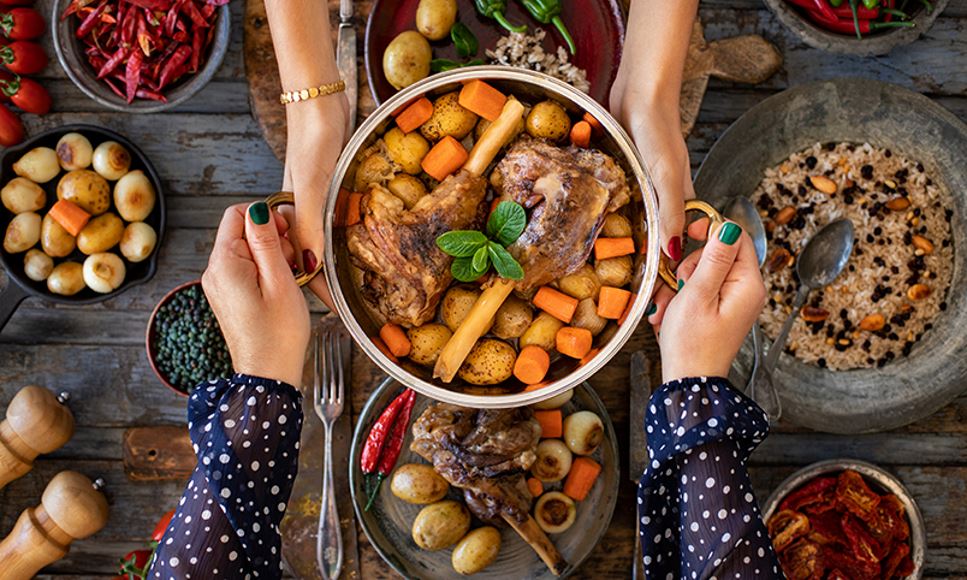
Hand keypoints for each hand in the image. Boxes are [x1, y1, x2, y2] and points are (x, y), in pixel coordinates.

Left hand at [202, 202, 310, 385]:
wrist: (269, 374)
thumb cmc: (278, 334)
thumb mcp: (279, 280)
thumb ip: (266, 241)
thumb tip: (259, 209)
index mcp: (224, 263)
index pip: (238, 214)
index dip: (266, 218)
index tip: (288, 237)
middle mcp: (214, 272)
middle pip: (241, 231)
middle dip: (271, 238)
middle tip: (292, 263)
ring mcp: (219, 285)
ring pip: (246, 250)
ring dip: (271, 256)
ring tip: (288, 279)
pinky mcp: (228, 295)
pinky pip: (245, 268)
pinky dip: (265, 271)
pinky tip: (280, 288)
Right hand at [283, 100, 348, 310]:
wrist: (317, 102)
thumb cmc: (312, 142)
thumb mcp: (313, 188)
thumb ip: (310, 227)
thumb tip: (313, 268)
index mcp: (293, 222)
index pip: (307, 270)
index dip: (325, 294)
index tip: (345, 317)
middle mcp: (303, 217)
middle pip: (315, 261)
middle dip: (334, 287)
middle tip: (360, 310)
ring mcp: (316, 204)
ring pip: (326, 243)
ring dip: (341, 265)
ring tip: (365, 288)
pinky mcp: (328, 190)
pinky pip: (337, 223)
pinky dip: (347, 239)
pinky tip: (363, 244)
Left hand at [610, 95, 696, 329]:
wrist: (641, 88)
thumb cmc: (658, 130)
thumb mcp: (666, 176)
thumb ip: (670, 214)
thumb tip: (673, 256)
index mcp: (678, 200)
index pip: (679, 243)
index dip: (671, 269)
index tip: (656, 298)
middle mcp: (662, 195)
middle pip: (656, 235)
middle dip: (643, 262)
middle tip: (624, 291)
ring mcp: (642, 182)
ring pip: (636, 218)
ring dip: (623, 238)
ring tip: (603, 267)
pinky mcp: (624, 168)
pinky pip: (618, 197)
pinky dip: (607, 210)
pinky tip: (590, 222)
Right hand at [657, 221, 765, 382]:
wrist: (689, 381)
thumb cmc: (692, 345)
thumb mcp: (698, 295)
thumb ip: (713, 258)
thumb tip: (727, 227)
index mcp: (748, 284)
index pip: (737, 236)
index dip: (711, 229)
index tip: (687, 233)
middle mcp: (746, 290)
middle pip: (717, 253)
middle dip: (689, 265)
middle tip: (677, 284)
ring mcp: (734, 300)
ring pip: (704, 271)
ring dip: (681, 283)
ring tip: (671, 304)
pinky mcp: (721, 309)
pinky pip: (701, 289)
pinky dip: (683, 296)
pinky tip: (672, 311)